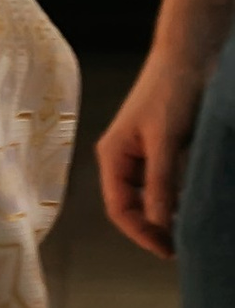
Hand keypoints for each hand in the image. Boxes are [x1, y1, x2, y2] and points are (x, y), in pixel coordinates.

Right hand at [99, 50, 211, 254]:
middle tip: (183, 247)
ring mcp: (142, 155)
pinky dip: (176, 201)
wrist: (187, 56)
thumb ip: (161, 184)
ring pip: (149, 199)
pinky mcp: (161, 150)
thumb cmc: (171, 92)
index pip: (118, 209)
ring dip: (166, 218)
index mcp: (113, 155)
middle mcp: (123, 158)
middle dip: (153, 230)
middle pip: (131, 208)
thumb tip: (160, 228)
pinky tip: (195, 207)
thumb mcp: (166, 141)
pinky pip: (163, 186)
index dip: (141, 234)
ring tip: (191, 232)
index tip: (170, 251)